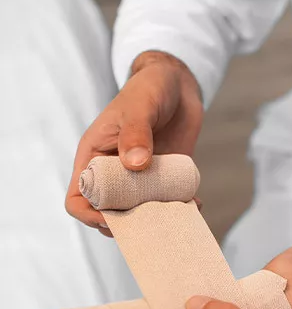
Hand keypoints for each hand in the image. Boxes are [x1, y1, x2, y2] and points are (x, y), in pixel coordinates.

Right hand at [66, 51, 202, 234]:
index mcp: (94, 157)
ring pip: (139, 215)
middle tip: (152, 219)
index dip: (89, 215)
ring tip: (178, 212)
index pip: (77, 198)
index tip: (112, 218)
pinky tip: (196, 203)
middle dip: (128, 224)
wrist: (178, 84)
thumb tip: (135, 165)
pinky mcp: (163, 180)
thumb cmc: (150, 88)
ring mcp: (139, 179)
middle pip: (108, 215)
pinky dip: (181, 209)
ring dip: (157, 220)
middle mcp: (113, 173)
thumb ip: (135, 133)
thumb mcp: (140, 106)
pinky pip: (167, 205)